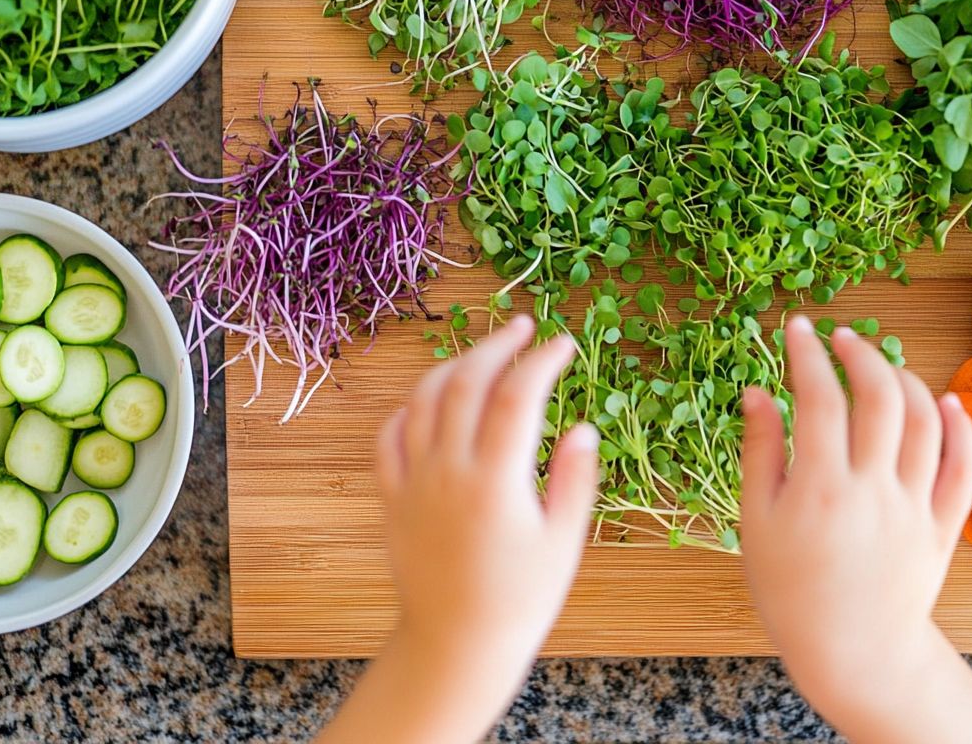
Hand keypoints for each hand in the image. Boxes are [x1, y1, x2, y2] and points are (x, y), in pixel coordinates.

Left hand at [318, 316, 598, 743]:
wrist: (455, 646)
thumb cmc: (519, 600)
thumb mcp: (562, 543)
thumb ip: (574, 480)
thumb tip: (581, 426)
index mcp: (496, 482)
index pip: (518, 397)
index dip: (542, 360)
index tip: (563, 344)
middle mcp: (448, 472)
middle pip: (467, 382)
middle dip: (497, 344)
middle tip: (524, 326)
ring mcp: (413, 482)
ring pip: (424, 400)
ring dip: (455, 364)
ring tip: (485, 351)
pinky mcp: (392, 498)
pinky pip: (390, 436)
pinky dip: (411, 406)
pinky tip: (433, 398)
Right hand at [741, 317, 971, 743]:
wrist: (853, 654)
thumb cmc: (791, 591)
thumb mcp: (758, 522)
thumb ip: (761, 452)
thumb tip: (757, 391)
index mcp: (820, 487)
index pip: (818, 398)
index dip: (806, 354)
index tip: (795, 328)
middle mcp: (873, 489)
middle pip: (878, 397)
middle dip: (859, 354)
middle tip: (840, 337)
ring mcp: (914, 506)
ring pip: (924, 422)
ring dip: (905, 380)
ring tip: (881, 365)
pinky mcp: (943, 526)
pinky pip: (962, 468)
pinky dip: (960, 428)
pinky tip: (948, 400)